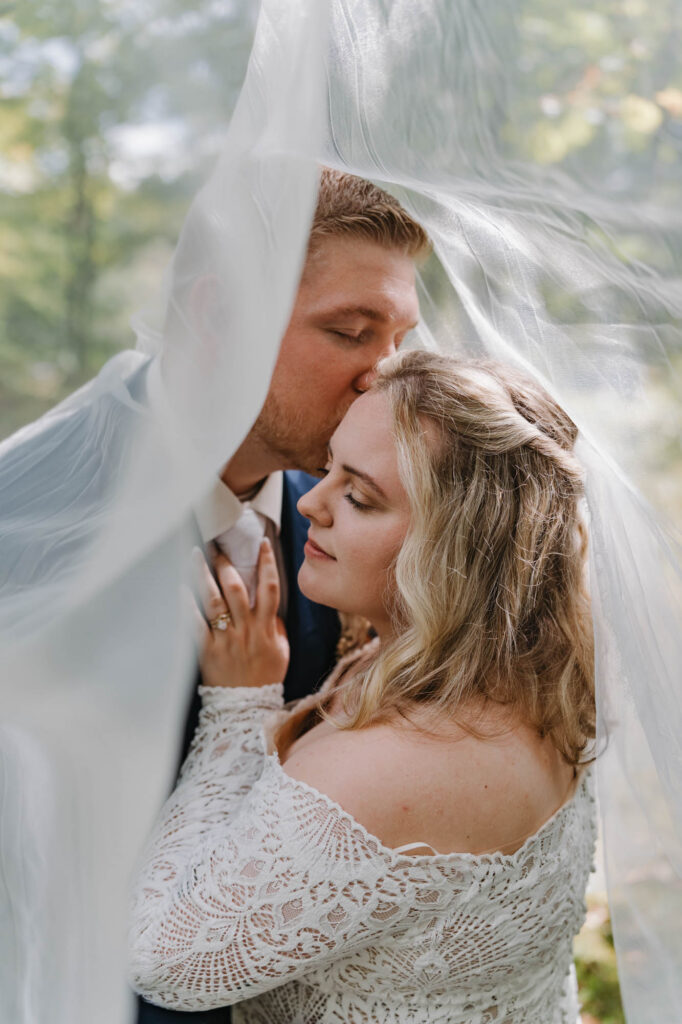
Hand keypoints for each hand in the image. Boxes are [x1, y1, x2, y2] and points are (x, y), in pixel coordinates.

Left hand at [191, 539, 289, 687]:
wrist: (247, 708)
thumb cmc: (266, 677)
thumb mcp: (281, 651)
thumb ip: (277, 626)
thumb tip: (270, 605)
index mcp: (266, 628)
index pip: (270, 588)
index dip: (268, 563)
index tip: (264, 543)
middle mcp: (246, 630)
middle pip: (237, 589)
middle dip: (227, 564)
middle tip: (218, 546)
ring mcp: (226, 640)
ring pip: (214, 602)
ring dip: (204, 576)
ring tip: (195, 555)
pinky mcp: (207, 651)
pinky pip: (195, 625)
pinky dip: (187, 606)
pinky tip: (179, 588)